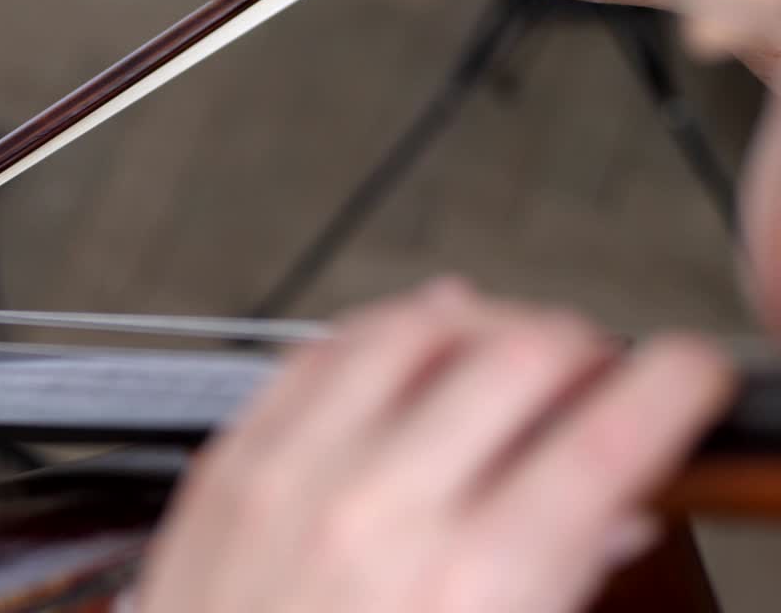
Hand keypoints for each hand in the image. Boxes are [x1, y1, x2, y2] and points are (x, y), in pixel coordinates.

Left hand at [132, 280, 731, 612]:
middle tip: (596, 372)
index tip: (682, 376)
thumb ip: (560, 592)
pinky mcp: (231, 464)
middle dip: (584, 348)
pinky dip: (379, 332)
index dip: (669, 387)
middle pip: (519, 355)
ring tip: (508, 350)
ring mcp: (291, 477)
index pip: (605, 439)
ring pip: (412, 327)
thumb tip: (606, 516)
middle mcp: (378, 517)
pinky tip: (408, 342)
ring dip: (483, 326)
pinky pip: (317, 351)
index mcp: (468, 591)